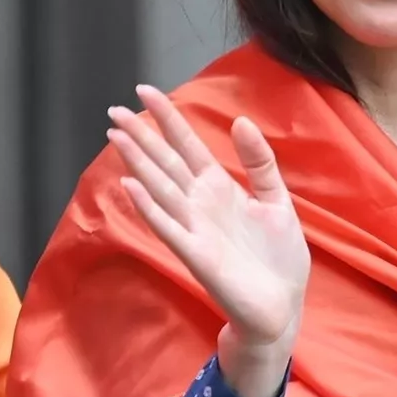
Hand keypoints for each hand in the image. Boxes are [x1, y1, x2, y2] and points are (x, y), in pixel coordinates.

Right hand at [108, 86, 309, 396]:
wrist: (283, 306)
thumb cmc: (278, 258)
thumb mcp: (277, 200)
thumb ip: (259, 162)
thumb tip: (241, 121)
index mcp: (220, 188)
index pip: (188, 145)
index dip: (168, 118)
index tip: (146, 90)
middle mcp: (200, 204)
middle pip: (165, 162)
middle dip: (141, 136)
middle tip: (113, 110)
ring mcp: (195, 228)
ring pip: (160, 188)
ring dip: (137, 163)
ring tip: (115, 136)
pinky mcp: (196, 255)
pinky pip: (168, 226)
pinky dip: (149, 207)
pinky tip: (130, 186)